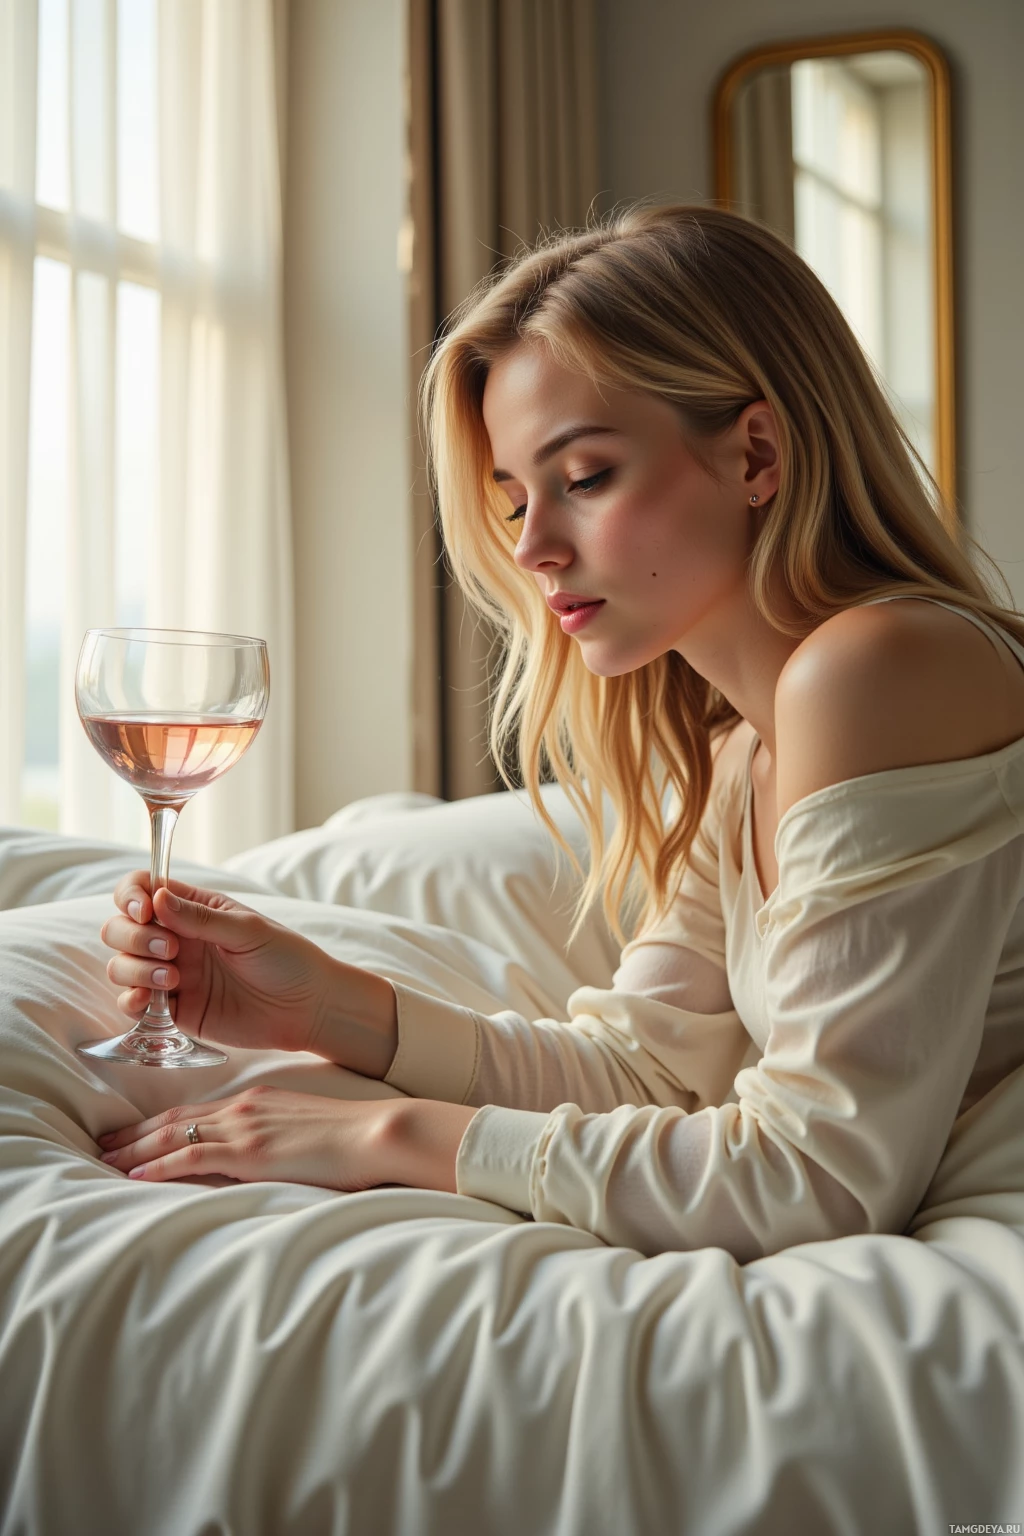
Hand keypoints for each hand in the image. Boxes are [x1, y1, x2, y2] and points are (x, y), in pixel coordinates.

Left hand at [96, 1086, 402, 1188]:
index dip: (157, 1123)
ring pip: (174, 1135)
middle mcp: (243, 1107)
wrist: (378, 1133)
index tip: (130, 1133)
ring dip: (135, 1149)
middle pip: (174, 1119)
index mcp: (257, 1101)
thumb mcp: (306, 1130)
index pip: (194, 1111)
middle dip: (134, 1133)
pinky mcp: (250, 1151)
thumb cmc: (353, 1138)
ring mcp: (245, 1127)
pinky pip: (192, 1155)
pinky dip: (159, 1165)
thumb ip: (278, 1138)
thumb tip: (263, 1158)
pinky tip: (135, 1176)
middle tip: (102, 1144)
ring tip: (104, 1161)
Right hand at [101, 873, 397, 1072]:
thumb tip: (156, 897)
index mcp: (192, 909)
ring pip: (121, 965)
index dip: (130, 896)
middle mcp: (175, 939)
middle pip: (120, 928)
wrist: (307, 1008)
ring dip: (134, 969)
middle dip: (133, 936)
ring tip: (172, 979)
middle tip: (170, 949)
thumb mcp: (248, 930)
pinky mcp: (174, 1010)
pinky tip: (151, 1002)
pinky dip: (131, 1001)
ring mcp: (170, 974)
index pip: (141, 889)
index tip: (144, 910)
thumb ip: (201, 918)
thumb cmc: (287, 959)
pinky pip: (133, 1004)